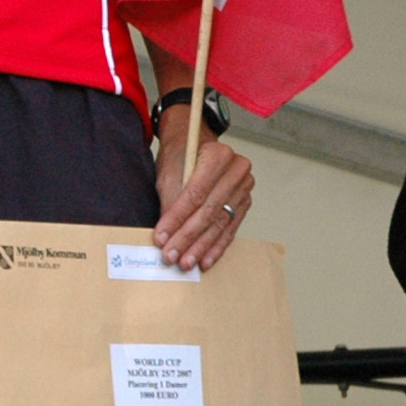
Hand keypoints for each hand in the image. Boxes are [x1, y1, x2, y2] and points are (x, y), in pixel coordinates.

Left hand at [153, 119, 253, 270]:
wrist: (195, 143)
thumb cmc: (180, 155)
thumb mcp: (169, 173)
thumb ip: (170, 202)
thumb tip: (166, 235)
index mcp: (218, 155)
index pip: (196, 194)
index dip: (177, 219)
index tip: (161, 238)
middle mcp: (237, 170)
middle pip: (209, 211)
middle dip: (188, 237)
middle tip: (172, 256)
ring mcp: (244, 187)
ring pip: (220, 223)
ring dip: (201, 247)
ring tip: (186, 263)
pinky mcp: (244, 203)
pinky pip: (230, 229)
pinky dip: (216, 247)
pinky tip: (205, 260)